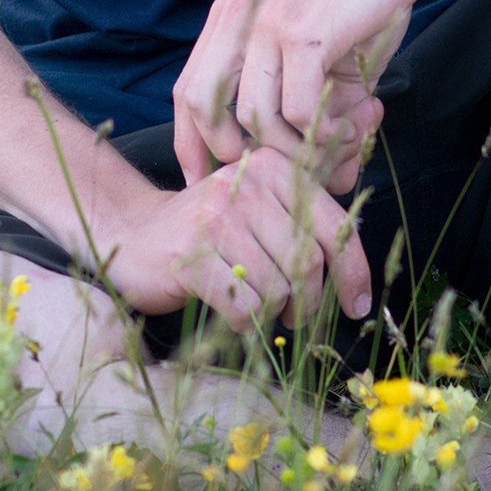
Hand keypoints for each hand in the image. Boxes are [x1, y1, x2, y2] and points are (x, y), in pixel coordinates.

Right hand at [92, 145, 372, 332]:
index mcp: (275, 168)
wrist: (133, 235)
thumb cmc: (212, 233)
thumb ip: (305, 229)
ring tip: (259, 309)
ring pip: (278, 288)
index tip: (357, 306)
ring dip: (274, 313)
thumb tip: (356, 280)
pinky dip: (245, 322)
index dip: (353, 272)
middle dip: (309, 302)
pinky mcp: (192, 254)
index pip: (335, 226)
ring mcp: (218, 217)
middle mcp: (250, 183)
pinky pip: (244, 306)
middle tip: (296, 317)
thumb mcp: (262, 213)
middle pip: (309, 262)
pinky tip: (232, 314)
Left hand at [173, 0, 440, 193]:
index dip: (191, 144)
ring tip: (334, 148)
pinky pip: (298, 107)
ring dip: (293, 149)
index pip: (187, 91)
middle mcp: (236, 18)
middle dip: (230, 154)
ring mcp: (267, 24)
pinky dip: (321, 132)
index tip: (207, 182)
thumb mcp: (325, 58)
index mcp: (229, 19)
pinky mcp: (305, 33)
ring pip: (255, 116)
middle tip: (272, 177)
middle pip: (202, 105)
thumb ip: (318, 112)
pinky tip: (349, 127)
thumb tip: (334, 178)